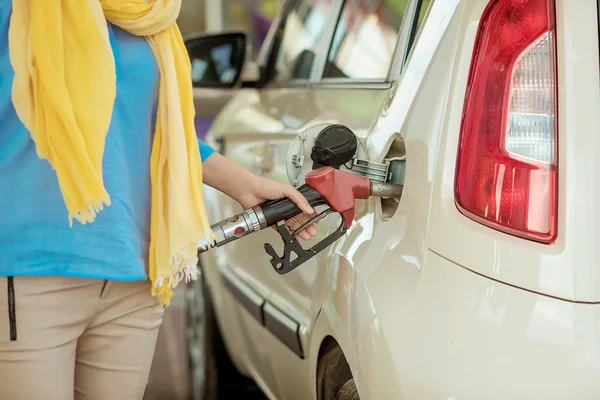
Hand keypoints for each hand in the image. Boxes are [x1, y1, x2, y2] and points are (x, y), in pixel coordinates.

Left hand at [201, 153, 317, 239]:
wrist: (249, 191)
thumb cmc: (265, 185)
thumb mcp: (286, 189)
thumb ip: (299, 199)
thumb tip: (309, 208)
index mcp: (291, 198)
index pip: (304, 209)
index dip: (310, 216)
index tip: (315, 222)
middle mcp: (285, 207)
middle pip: (299, 219)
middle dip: (307, 226)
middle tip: (312, 232)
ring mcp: (278, 214)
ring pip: (292, 225)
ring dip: (299, 231)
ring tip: (305, 236)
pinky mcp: (271, 221)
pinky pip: (280, 228)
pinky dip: (287, 232)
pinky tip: (292, 236)